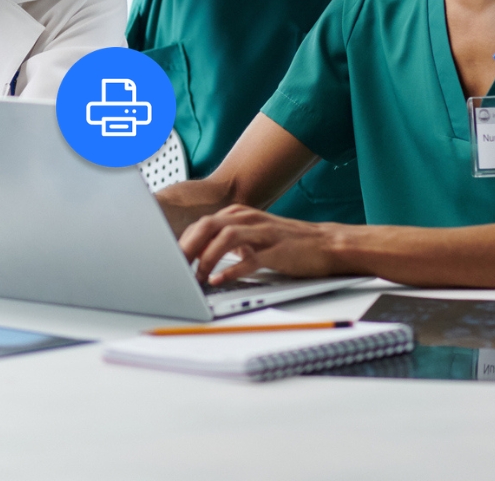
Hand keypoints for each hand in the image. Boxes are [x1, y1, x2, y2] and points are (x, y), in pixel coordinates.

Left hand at [178, 205, 336, 284]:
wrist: (324, 244)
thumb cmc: (286, 243)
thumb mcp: (252, 236)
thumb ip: (228, 240)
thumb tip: (199, 254)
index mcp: (239, 215)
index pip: (201, 224)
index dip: (183, 241)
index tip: (170, 260)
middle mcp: (248, 219)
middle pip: (208, 226)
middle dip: (188, 246)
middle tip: (175, 267)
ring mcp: (262, 233)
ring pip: (225, 238)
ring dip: (207, 258)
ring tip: (197, 277)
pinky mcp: (277, 250)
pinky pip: (250, 259)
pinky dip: (232, 270)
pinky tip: (220, 281)